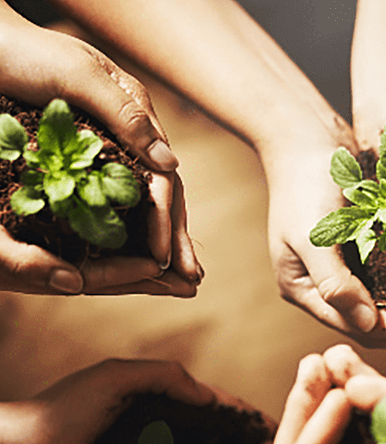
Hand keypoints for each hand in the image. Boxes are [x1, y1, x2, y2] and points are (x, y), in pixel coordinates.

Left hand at [0, 5, 200, 295]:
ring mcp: (105, 147)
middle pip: (158, 197)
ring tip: (171, 278)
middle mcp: (126, 136)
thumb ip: (127, 118)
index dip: (167, 223)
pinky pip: (109, 197)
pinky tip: (132, 250)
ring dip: (157, 240)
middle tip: (191, 282)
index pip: (161, 181)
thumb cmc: (26, 53)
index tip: (165, 261)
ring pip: (139, 202)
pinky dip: (125, 227)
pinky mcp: (79, 156)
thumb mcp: (80, 78)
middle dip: (174, 241)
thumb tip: (172, 166)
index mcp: (135, 116)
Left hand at [0, 358, 239, 443]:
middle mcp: (151, 427)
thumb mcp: (113, 376)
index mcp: (149, 395)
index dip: (239, 412)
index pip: (207, 400)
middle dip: (239, 440)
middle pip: (208, 432)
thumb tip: (209, 395)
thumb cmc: (57, 411)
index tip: (268, 424)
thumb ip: (162, 375)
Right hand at [264, 117, 385, 349]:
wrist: (304, 134)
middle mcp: (321, 285)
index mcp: (302, 289)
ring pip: (382, 304)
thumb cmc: (304, 182)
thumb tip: (368, 325)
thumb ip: (336, 284)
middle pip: (371, 322)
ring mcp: (340, 267)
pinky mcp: (357, 248)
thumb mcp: (313, 236)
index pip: (355, 326)